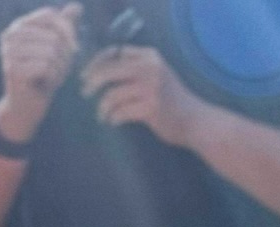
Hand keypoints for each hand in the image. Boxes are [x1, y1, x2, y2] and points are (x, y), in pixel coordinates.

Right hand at [0, 5, 81, 142]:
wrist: (28, 106)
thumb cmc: (43, 77)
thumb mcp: (57, 50)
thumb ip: (64, 27)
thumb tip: (77, 6)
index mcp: (20, 25)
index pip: (50, 15)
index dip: (68, 31)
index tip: (74, 49)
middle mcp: (11, 34)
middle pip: (53, 35)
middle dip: (64, 56)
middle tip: (58, 70)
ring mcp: (9, 51)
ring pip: (51, 51)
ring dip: (59, 69)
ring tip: (51, 77)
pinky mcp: (13, 68)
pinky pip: (46, 66)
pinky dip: (52, 78)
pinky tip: (45, 84)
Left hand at [81, 45, 204, 147]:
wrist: (195, 121)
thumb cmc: (172, 100)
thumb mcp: (156, 75)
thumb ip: (135, 69)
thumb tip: (101, 71)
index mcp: (149, 56)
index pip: (114, 52)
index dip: (96, 63)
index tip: (86, 75)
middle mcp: (149, 68)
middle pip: (109, 70)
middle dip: (92, 81)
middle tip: (85, 93)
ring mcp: (150, 88)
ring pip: (112, 94)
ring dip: (102, 107)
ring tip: (102, 115)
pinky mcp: (150, 108)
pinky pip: (121, 111)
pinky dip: (113, 117)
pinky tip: (113, 121)